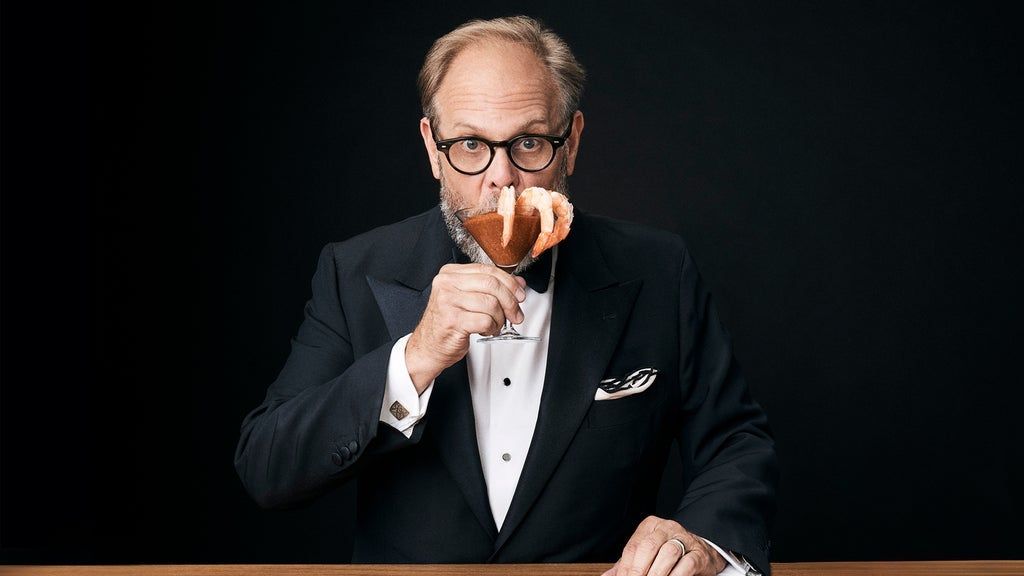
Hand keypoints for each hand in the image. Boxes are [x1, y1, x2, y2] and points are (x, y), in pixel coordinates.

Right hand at [405, 263, 525, 391]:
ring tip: (495, 324)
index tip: (520, 294)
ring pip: (491, 304)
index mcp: (450, 273)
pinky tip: (486, 330)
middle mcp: (447, 284)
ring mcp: (448, 301)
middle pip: (491, 285)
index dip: (509, 282)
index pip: (487, 270)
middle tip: (516, 314)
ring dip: (500, 318)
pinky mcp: (453, 320)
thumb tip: (518, 283)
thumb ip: (491, 288)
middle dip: (510, 301)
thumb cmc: (448, 322)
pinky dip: (492, 328)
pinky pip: (485, 320)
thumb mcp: (468, 298)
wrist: (428, 346)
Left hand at [603, 516, 726, 575]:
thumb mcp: (646, 557)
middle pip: (649, 546)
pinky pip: (687, 564)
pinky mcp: (699, 552)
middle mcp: (667, 527)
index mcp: (650, 526)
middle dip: (639, 569)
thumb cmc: (667, 555)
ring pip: (669, 553)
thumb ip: (627, 565)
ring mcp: (685, 538)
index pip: (633, 546)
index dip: (625, 567)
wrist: (701, 553)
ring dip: (657, 573)